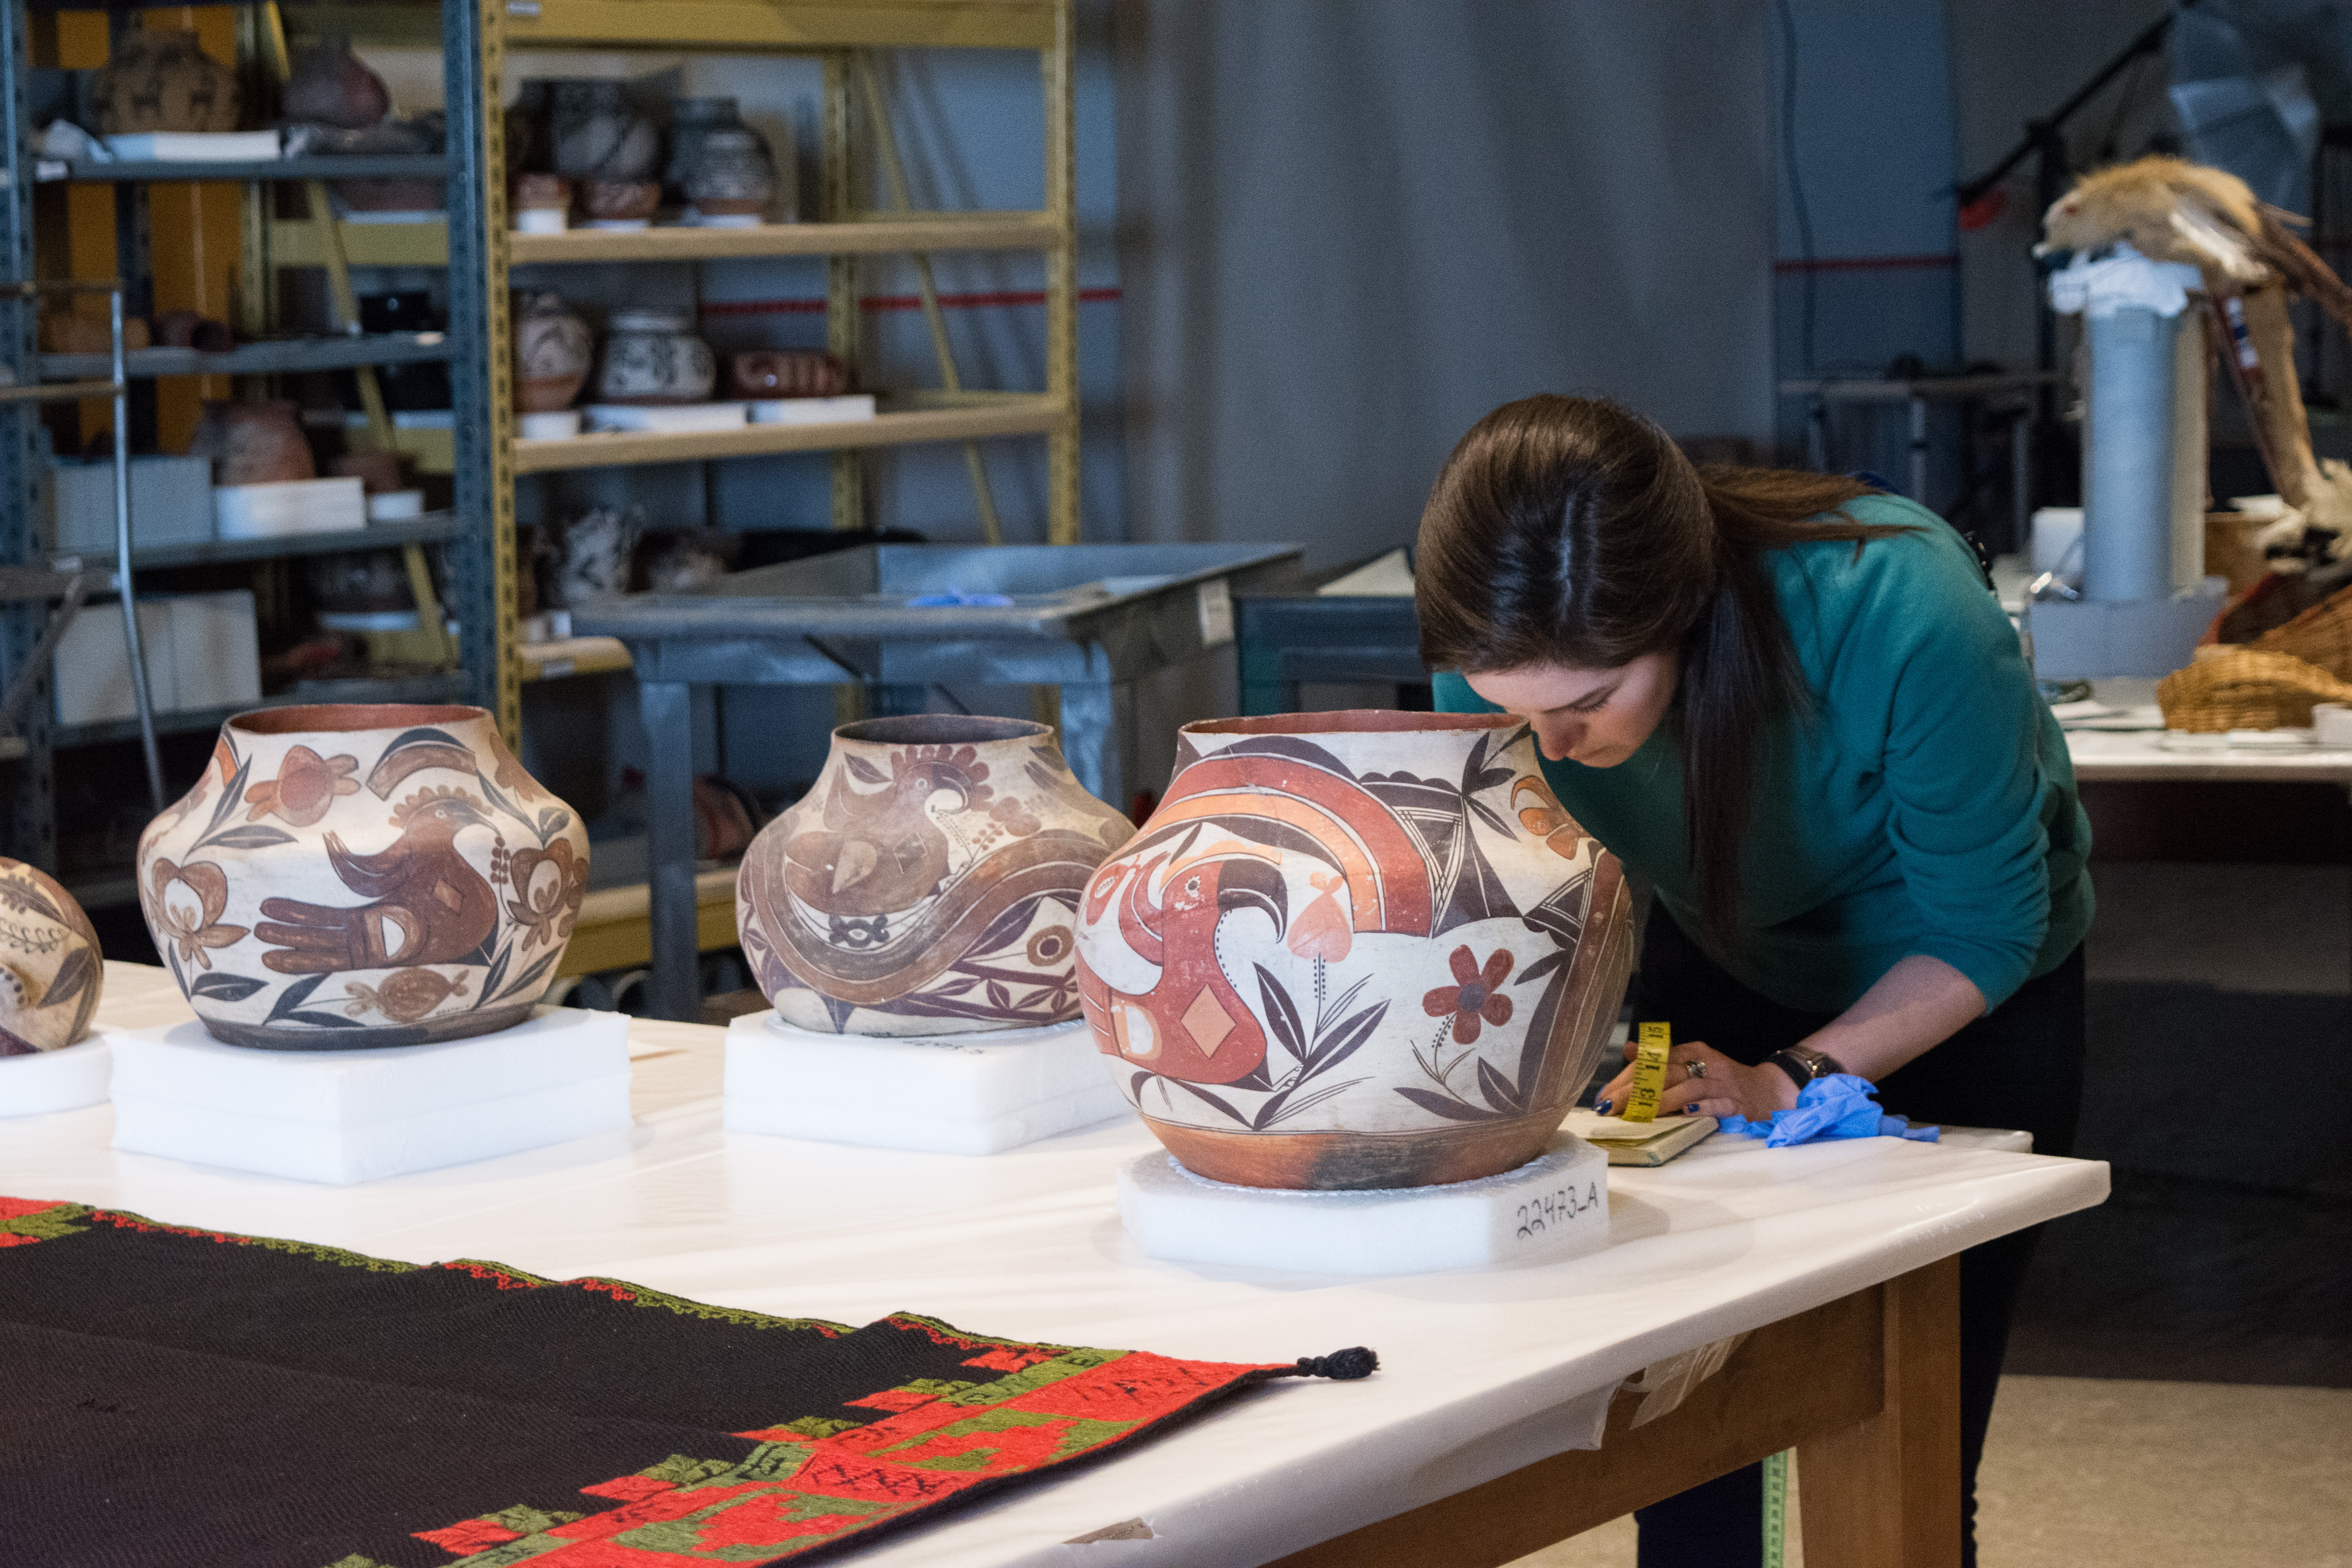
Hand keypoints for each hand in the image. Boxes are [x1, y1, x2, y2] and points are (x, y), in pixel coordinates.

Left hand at [1594, 1038, 1799, 1124]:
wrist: (1771, 1090)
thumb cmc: (1723, 1080)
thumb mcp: (1692, 1063)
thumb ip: (1661, 1060)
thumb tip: (1628, 1051)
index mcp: (1693, 1052)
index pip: (1654, 1060)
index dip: (1627, 1077)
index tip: (1605, 1094)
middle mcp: (1706, 1064)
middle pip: (1665, 1073)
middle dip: (1635, 1090)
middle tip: (1610, 1106)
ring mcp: (1722, 1084)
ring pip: (1688, 1088)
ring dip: (1660, 1101)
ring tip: (1637, 1113)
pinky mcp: (1737, 1105)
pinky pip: (1717, 1105)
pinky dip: (1701, 1109)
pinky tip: (1685, 1113)